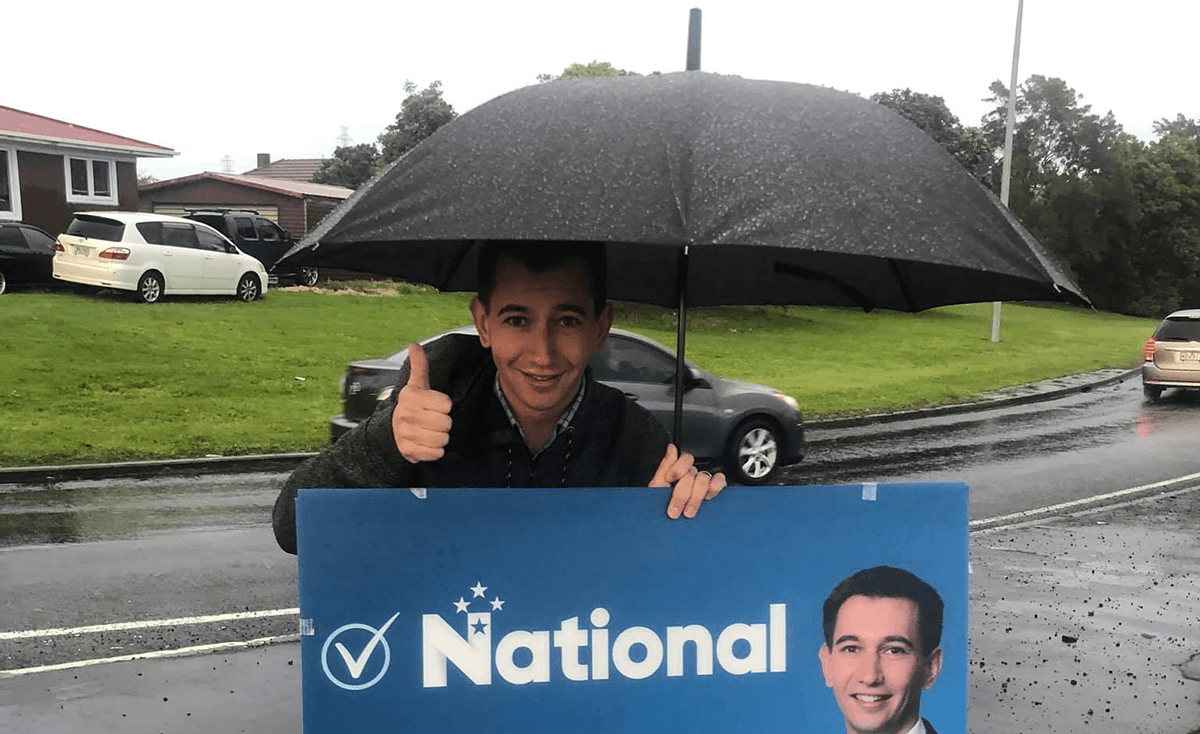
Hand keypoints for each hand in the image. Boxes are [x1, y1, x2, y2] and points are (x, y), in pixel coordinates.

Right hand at [391, 343, 453, 462]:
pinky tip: (427, 443)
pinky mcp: (408, 451)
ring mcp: (406, 434)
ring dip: (441, 437)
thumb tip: (414, 346)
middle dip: (444, 423)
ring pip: (442, 439)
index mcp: (412, 397)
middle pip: (446, 423)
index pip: (446, 404)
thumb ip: (419, 366)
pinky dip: (435, 451)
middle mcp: (407, 415)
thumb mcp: (416, 385)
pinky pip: (435, 453)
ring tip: (431, 431)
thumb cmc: (412, 406)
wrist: (392, 430)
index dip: (444, 406)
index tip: (435, 405)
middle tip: (433, 420)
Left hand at [650, 444, 725, 518]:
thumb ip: (664, 467)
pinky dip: (714, 488)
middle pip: (692, 474)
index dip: (677, 468)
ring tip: (688, 513)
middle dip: (681, 495)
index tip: (670, 480)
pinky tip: (706, 499)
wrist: (668, 528)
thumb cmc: (661, 508)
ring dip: (695, 498)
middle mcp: (692, 475)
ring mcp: (703, 483)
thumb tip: (672, 448)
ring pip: (704, 479)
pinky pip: (720, 482)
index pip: (685, 458)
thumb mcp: (657, 487)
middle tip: (674, 511)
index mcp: (679, 472)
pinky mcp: (714, 491)